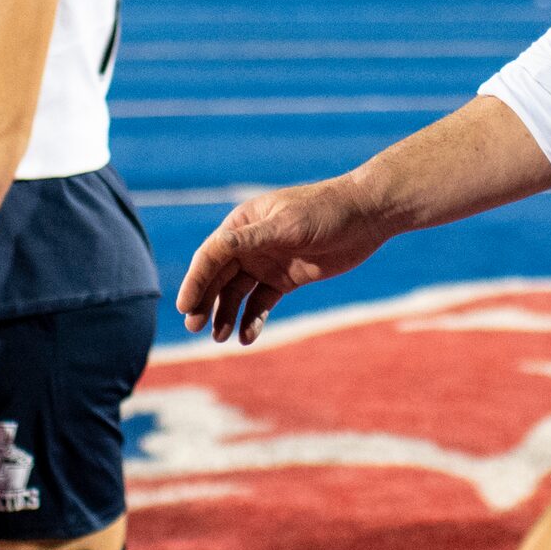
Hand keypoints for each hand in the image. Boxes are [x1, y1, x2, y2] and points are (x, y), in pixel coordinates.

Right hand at [177, 179, 387, 343]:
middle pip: (218, 276)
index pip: (211, 255)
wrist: (366, 216)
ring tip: (221, 338)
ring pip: (237, 293)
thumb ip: (251, 239)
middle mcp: (250, 244)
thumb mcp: (286, 225)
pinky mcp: (286, 279)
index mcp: (243, 224)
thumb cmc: (324, 212)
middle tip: (194, 327)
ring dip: (226, 314)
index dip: (195, 281)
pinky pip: (262, 303)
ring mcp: (267, 262)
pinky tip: (247, 337)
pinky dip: (252, 320)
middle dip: (205, 301)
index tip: (184, 307)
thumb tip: (216, 246)